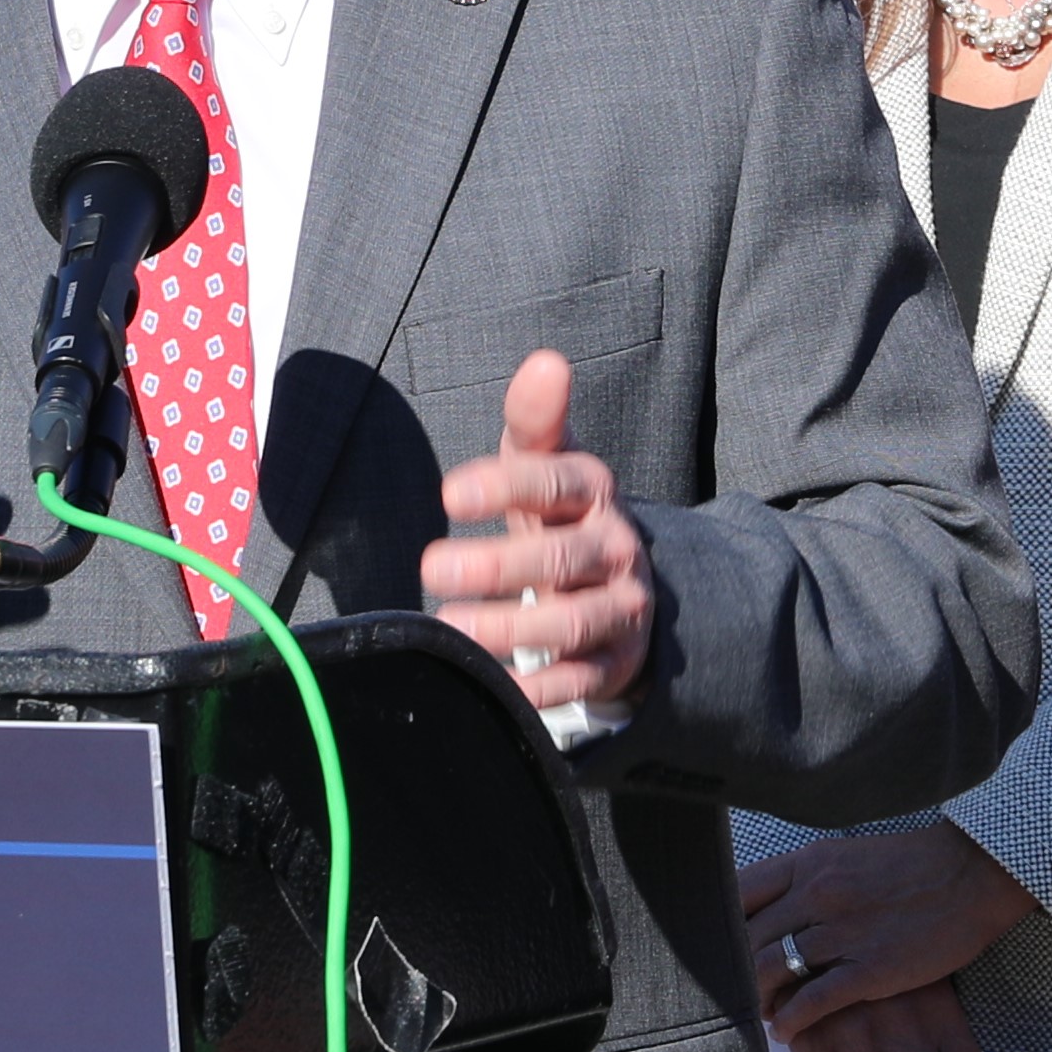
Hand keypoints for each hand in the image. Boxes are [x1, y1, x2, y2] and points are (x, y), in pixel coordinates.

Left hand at [423, 352, 647, 712]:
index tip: (450, 493)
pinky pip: (578, 681)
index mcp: (593, 493)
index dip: (506, 486)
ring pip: (570, 624)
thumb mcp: (545, 466)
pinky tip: (491, 685)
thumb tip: (545, 361)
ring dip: (510, 628)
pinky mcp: (614, 664)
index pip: (557, 482)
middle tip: (430, 568)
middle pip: (559, 559)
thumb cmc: (559, 517)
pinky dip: (538, 690)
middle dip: (495, 565)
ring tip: (449, 627)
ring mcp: (619, 609)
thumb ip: (534, 421)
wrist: (621, 588)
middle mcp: (615, 549)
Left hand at [740, 822, 1042, 1044]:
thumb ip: (805, 881)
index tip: (716, 949)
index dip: (719, 925)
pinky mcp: (870, 969)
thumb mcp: (845, 857)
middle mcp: (817, 894)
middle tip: (730, 994)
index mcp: (809, 863)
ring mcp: (843, 932)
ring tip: (757, 1014)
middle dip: (733, 971)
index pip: (738, 893)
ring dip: (757, 998)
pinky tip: (785, 1030)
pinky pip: (812, 1001)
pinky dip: (790, 1020)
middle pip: (748, 938)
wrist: (972, 875)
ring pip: (771, 970)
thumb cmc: (910, 867)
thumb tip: (769, 910)